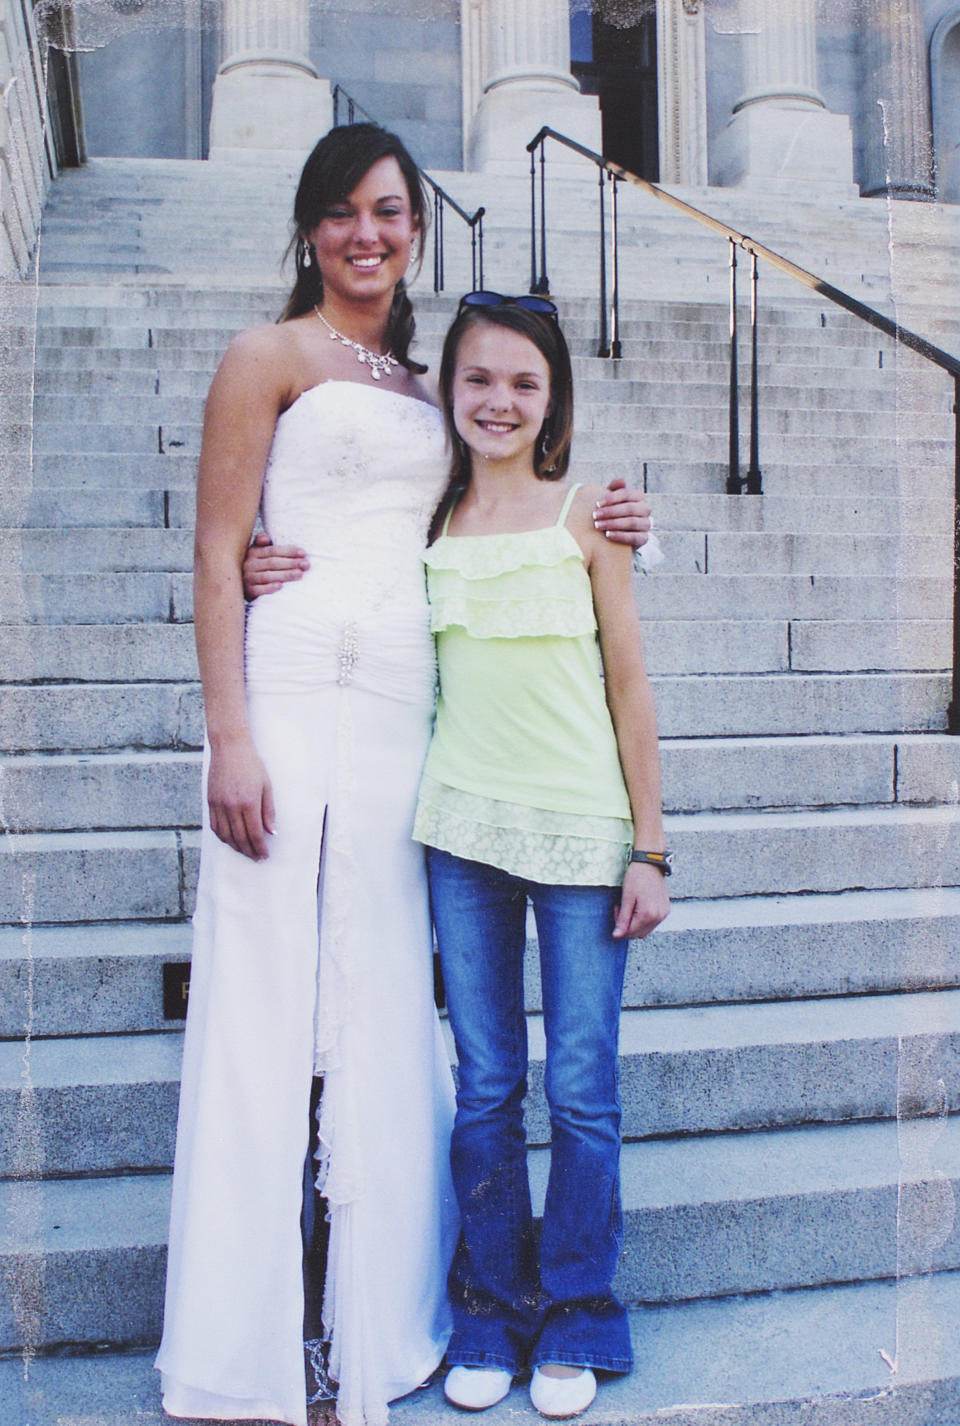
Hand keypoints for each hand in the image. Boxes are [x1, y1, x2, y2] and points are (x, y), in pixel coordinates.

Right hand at [207, 739, 275, 860]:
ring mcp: (219, 804)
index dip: (260, 847)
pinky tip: (229, 839)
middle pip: (239, 838)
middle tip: (256, 857)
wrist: (229, 748)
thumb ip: (268, 811)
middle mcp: (232, 806)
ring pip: (225, 835)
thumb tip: (271, 832)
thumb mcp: (266, 786)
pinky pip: (214, 826)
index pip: (254, 833)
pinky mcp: (210, 801)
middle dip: (249, 851)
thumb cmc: (251, 765)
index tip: (264, 855)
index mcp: (248, 802)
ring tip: (244, 851)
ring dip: (235, 847)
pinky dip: (222, 837)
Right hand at [242, 530, 309, 597]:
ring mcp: (247, 578)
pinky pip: (258, 590)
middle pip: (272, 563)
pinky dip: (269, 588)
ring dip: (284, 575)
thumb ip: (262, 542)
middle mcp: (249, 564)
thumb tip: (266, 538)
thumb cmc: (256, 565)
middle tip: (306, 565)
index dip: (288, 551)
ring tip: (299, 574)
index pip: (272, 550)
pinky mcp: (248, 591)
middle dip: (291, 563)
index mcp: (253, 552)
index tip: (303, 553)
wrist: (241, 583)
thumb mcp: (257, 551)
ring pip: (267, 576)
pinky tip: (280, 586)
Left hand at [593, 476, 651, 548]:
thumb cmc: (613, 511)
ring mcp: (646, 524)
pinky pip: (634, 537)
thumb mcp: (612, 499)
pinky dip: (620, 536)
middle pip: (630, 508)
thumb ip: (614, 488)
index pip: (628, 494)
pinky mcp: (644, 538)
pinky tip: (608, 535)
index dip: (612, 497)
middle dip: (610, 512)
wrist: (618, 533)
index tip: (597, 503)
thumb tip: (622, 480)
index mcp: (638, 497)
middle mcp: (645, 509)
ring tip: (598, 525)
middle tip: (594, 516)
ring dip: (613, 523)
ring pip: (632, 522)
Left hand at [613, 861, 669, 939]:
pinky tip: (638, 906)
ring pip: (646, 930)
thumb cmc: (637, 877)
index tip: (616, 911)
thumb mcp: (626, 898)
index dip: (620, 927)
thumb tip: (617, 936)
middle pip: (639, 934)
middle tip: (621, 909)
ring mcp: (663, 913)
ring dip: (635, 923)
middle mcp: (658, 917)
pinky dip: (643, 919)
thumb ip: (622, 919)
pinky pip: (653, 922)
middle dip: (627, 926)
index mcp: (648, 914)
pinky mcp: (665, 909)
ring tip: (630, 907)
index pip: (631, 933)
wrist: (651, 863)